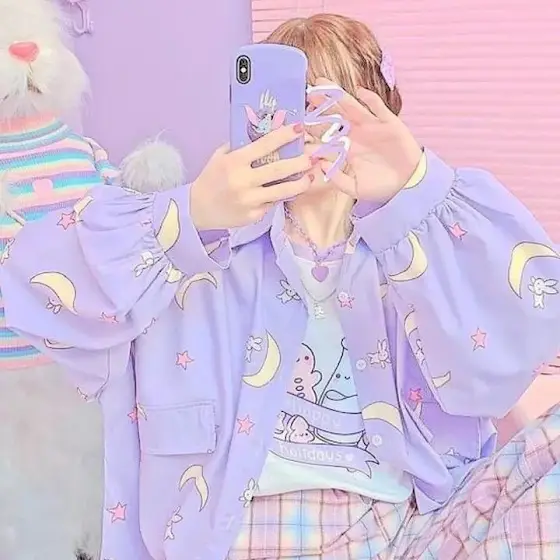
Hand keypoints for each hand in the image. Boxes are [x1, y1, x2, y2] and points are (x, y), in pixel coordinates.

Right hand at [190, 124, 312, 229]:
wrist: (198, 208)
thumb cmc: (211, 178)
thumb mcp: (221, 156)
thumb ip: (240, 145)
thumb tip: (266, 131)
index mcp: (235, 162)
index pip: (264, 145)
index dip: (284, 136)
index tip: (299, 129)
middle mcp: (244, 181)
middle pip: (279, 169)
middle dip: (300, 162)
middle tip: (313, 157)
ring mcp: (250, 200)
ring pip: (282, 191)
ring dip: (300, 183)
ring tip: (311, 177)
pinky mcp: (254, 215)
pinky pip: (273, 203)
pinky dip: (280, 196)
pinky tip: (287, 191)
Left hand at [307, 78, 422, 202]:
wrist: (407, 185)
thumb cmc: (380, 187)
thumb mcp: (355, 188)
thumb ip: (337, 179)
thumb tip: (321, 164)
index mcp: (346, 148)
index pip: (326, 135)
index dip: (313, 128)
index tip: (298, 121)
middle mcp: (356, 134)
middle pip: (335, 115)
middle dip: (321, 104)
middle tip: (307, 93)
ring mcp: (372, 126)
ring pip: (352, 107)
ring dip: (338, 95)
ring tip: (322, 84)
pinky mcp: (389, 123)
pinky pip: (379, 108)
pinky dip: (370, 100)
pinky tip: (360, 92)